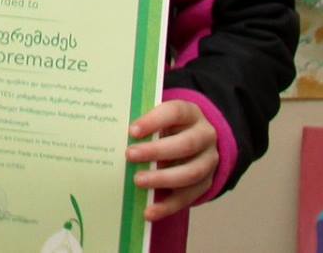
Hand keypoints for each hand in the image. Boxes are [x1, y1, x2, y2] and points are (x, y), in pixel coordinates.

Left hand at [127, 98, 217, 220]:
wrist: (196, 139)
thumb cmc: (167, 125)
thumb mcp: (159, 118)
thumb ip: (143, 124)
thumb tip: (113, 136)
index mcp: (190, 113)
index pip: (175, 112)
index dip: (154, 121)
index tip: (132, 131)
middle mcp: (205, 135)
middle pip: (186, 144)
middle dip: (157, 151)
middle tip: (130, 156)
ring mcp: (209, 161)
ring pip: (191, 172)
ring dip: (163, 179)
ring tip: (138, 181)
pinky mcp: (206, 183)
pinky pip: (188, 197)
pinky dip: (167, 206)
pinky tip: (149, 211)